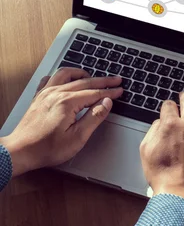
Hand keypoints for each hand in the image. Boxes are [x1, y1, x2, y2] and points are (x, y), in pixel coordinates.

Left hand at [0, 68, 122, 176]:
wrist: (20, 151)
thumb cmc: (47, 148)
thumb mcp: (78, 137)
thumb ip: (94, 117)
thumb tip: (106, 103)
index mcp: (67, 102)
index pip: (95, 93)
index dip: (110, 91)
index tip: (120, 90)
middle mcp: (56, 93)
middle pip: (85, 81)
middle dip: (103, 80)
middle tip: (115, 80)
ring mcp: (45, 93)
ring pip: (66, 74)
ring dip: (82, 73)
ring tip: (92, 76)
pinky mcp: (38, 97)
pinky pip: (51, 78)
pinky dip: (62, 76)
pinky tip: (66, 80)